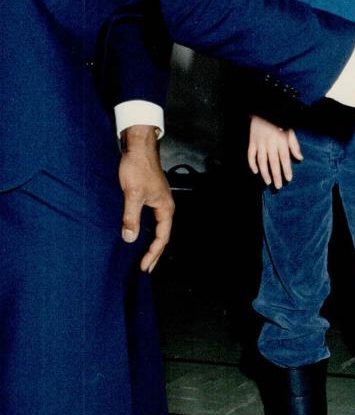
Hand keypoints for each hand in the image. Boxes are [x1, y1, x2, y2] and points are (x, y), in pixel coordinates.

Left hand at [119, 125, 174, 272]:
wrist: (138, 146)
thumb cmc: (138, 167)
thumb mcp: (132, 194)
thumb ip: (131, 217)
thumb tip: (129, 239)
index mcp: (166, 208)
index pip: (162, 237)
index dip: (153, 253)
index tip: (144, 266)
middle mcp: (165, 206)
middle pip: (162, 235)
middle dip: (154, 253)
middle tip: (146, 268)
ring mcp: (159, 201)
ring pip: (157, 228)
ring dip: (151, 243)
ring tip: (144, 256)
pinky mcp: (151, 196)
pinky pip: (152, 219)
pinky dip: (147, 231)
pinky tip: (139, 234)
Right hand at [248, 114, 302, 187]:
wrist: (264, 110)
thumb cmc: (280, 121)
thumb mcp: (290, 130)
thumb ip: (294, 145)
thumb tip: (300, 158)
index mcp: (281, 140)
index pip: (284, 158)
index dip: (286, 169)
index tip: (288, 179)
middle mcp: (270, 143)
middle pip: (273, 162)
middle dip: (276, 175)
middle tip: (278, 186)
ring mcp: (260, 142)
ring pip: (261, 161)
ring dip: (264, 172)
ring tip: (268, 182)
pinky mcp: (252, 141)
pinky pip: (250, 154)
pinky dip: (252, 164)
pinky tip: (256, 171)